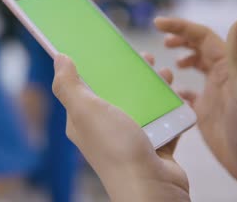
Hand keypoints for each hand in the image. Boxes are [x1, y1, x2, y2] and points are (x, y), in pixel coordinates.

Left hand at [52, 53, 189, 201]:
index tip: (107, 48)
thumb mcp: (86, 110)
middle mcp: (105, 128)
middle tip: (145, 58)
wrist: (151, 188)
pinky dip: (171, 107)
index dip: (94, 66)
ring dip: (154, 87)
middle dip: (130, 73)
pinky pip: (163, 120)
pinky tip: (178, 95)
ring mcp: (130, 138)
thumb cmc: (116, 149)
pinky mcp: (153, 145)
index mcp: (84, 119)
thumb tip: (59, 58)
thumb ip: (69, 85)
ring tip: (166, 74)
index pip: (85, 87)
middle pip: (117, 92)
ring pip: (142, 104)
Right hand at [156, 17, 236, 200]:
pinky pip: (189, 93)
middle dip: (180, 38)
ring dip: (181, 59)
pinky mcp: (205, 111)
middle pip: (198, 47)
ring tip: (166, 63)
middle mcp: (221, 75)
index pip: (202, 37)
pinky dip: (177, 87)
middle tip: (162, 40)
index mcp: (228, 66)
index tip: (157, 23)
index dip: (180, 27)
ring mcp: (213, 93)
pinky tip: (169, 91)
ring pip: (195, 67)